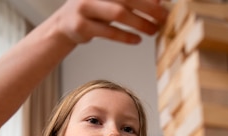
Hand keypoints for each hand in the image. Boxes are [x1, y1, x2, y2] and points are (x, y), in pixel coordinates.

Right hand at [53, 0, 168, 44]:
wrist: (63, 25)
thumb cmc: (93, 10)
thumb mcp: (111, 0)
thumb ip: (131, 0)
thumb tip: (159, 2)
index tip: (163, 2)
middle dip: (148, 7)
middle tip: (164, 17)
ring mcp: (84, 8)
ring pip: (118, 14)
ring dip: (139, 23)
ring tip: (153, 30)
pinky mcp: (81, 27)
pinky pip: (108, 32)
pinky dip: (125, 36)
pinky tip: (137, 39)